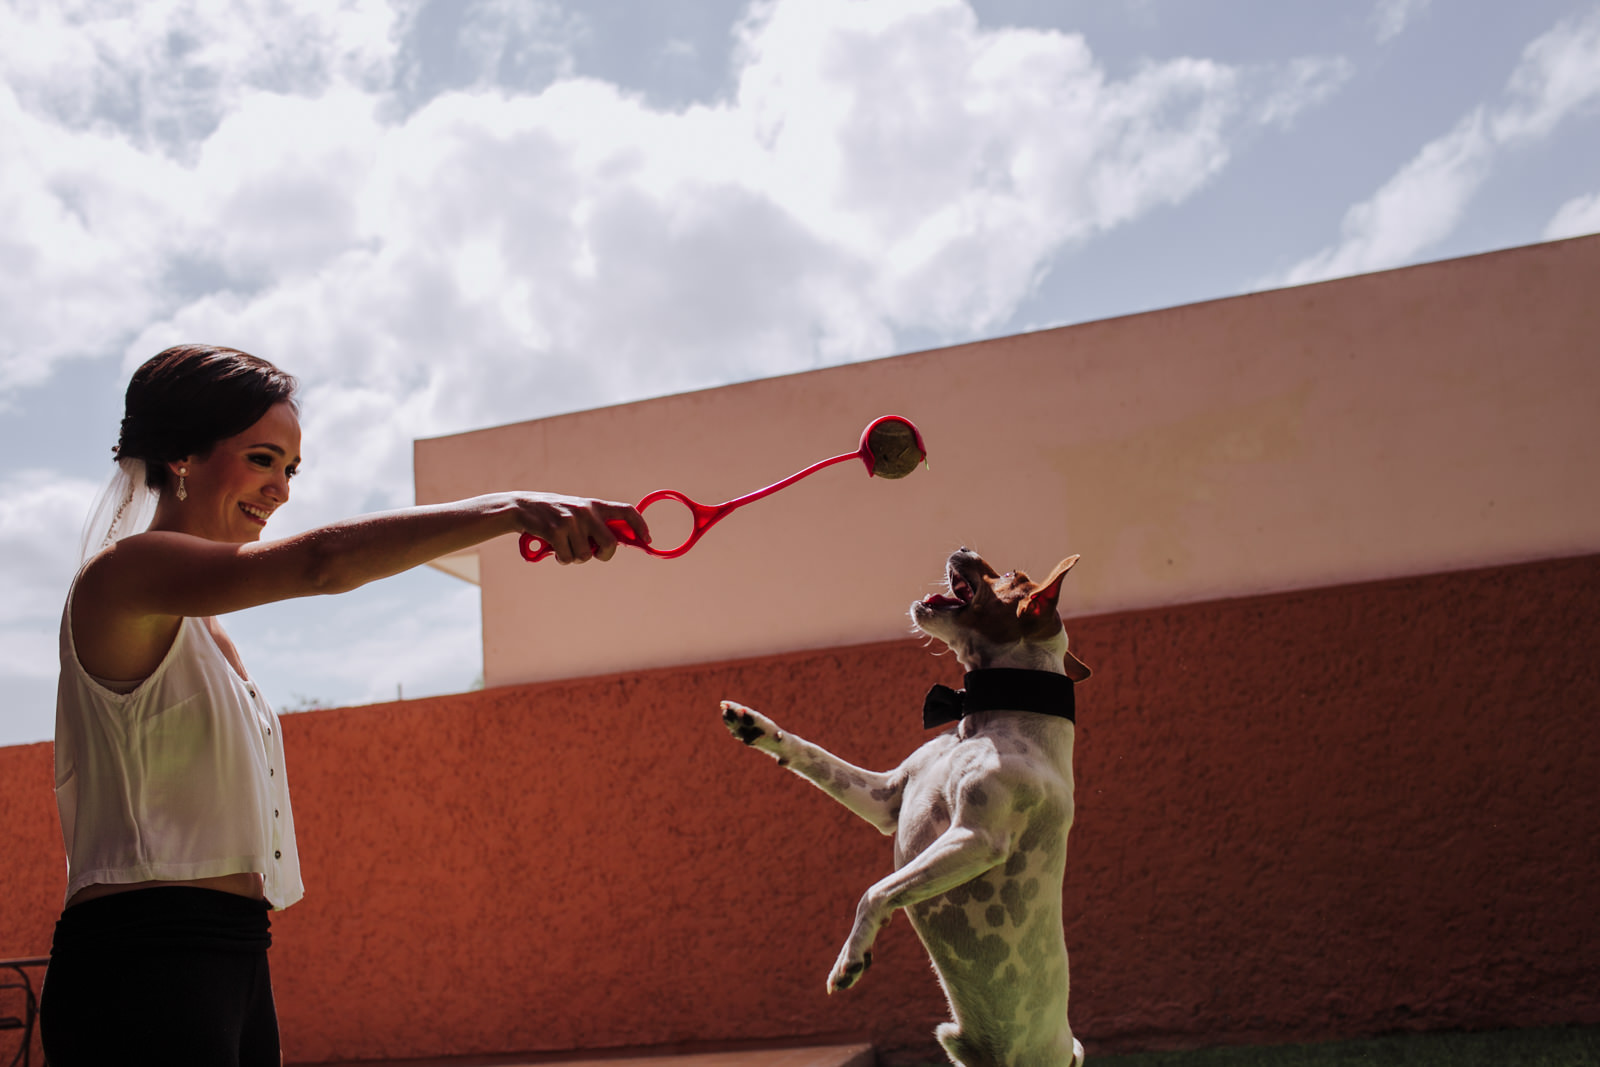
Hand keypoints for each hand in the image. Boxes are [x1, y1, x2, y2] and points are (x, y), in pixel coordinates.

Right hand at [510, 494, 648, 563]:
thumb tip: (618, 543)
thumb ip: (596, 524)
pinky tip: (552, 548)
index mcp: (594, 505)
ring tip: (563, 545)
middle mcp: (586, 511)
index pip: (627, 511)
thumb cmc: (553, 515)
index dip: (640, 526)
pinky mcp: (556, 532)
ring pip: (585, 556)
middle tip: (592, 553)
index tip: (647, 539)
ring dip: (574, 557)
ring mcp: (571, 521)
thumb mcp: (577, 512)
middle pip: (610, 544)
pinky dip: (561, 559)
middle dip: (603, 555)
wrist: (521, 508)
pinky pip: (568, 558)